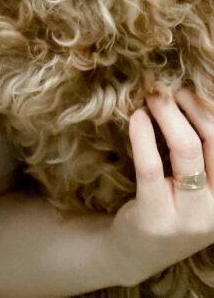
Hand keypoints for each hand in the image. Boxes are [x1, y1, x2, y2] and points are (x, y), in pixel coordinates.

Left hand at [108, 89, 213, 287]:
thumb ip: (199, 150)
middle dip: (191, 106)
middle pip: (212, 140)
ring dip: (169, 115)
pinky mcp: (156, 219)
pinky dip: (144, 136)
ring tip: (153, 97)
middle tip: (169, 88)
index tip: (189, 89)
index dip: (208, 109)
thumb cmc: (167, 203)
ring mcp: (189, 218)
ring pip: (186, 150)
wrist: (135, 251)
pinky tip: (137, 118)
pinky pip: (151, 167)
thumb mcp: (194, 183)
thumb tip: (194, 96)